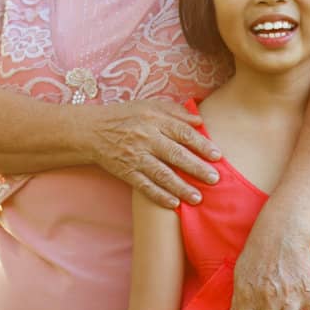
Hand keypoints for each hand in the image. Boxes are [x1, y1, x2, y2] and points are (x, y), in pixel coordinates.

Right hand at [86, 98, 220, 208]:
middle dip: (196, 168)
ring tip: (198, 198)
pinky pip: (144, 186)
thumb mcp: (148, 106)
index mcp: (153, 119)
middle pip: (175, 154)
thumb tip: (200, 120)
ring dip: (181, 187)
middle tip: (215, 178)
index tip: (218, 155)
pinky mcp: (125, 171)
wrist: (91, 130)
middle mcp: (145, 137)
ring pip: (161, 173)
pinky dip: (159, 195)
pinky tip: (174, 204)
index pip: (182, 132)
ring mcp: (135, 156)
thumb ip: (175, 111)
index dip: (201, 144)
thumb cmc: (125, 116)